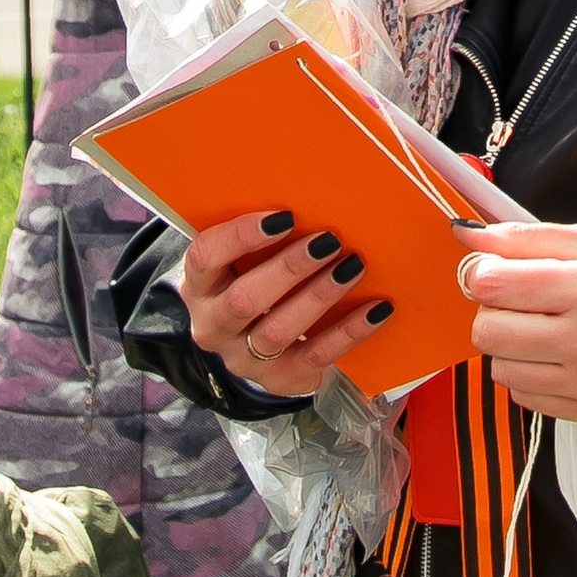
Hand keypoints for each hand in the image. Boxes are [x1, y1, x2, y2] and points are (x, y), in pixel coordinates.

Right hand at [182, 210, 387, 399]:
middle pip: (245, 300)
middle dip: (289, 269)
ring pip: (278, 332)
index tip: (285, 216)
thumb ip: (262, 238)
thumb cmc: (253, 280)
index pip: (205, 258)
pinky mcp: (280, 380)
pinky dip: (349, 332)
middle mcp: (214, 327)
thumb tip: (314, 196)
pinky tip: (377, 309)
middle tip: (328, 241)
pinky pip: (315, 357)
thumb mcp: (242, 261)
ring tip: (352, 268)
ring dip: (319, 297)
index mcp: (199, 286)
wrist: (253, 344)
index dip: (242, 237)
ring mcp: (244, 359)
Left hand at [459, 223, 576, 424]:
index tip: (499, 270)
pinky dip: (532, 374)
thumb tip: (467, 236)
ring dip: (512, 345)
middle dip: (495, 311)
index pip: (495, 284)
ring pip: (500, 368)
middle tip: (526, 300)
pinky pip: (524, 397)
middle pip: (488, 330)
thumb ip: (528, 239)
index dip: (485, 273)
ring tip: (548, 328)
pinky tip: (561, 355)